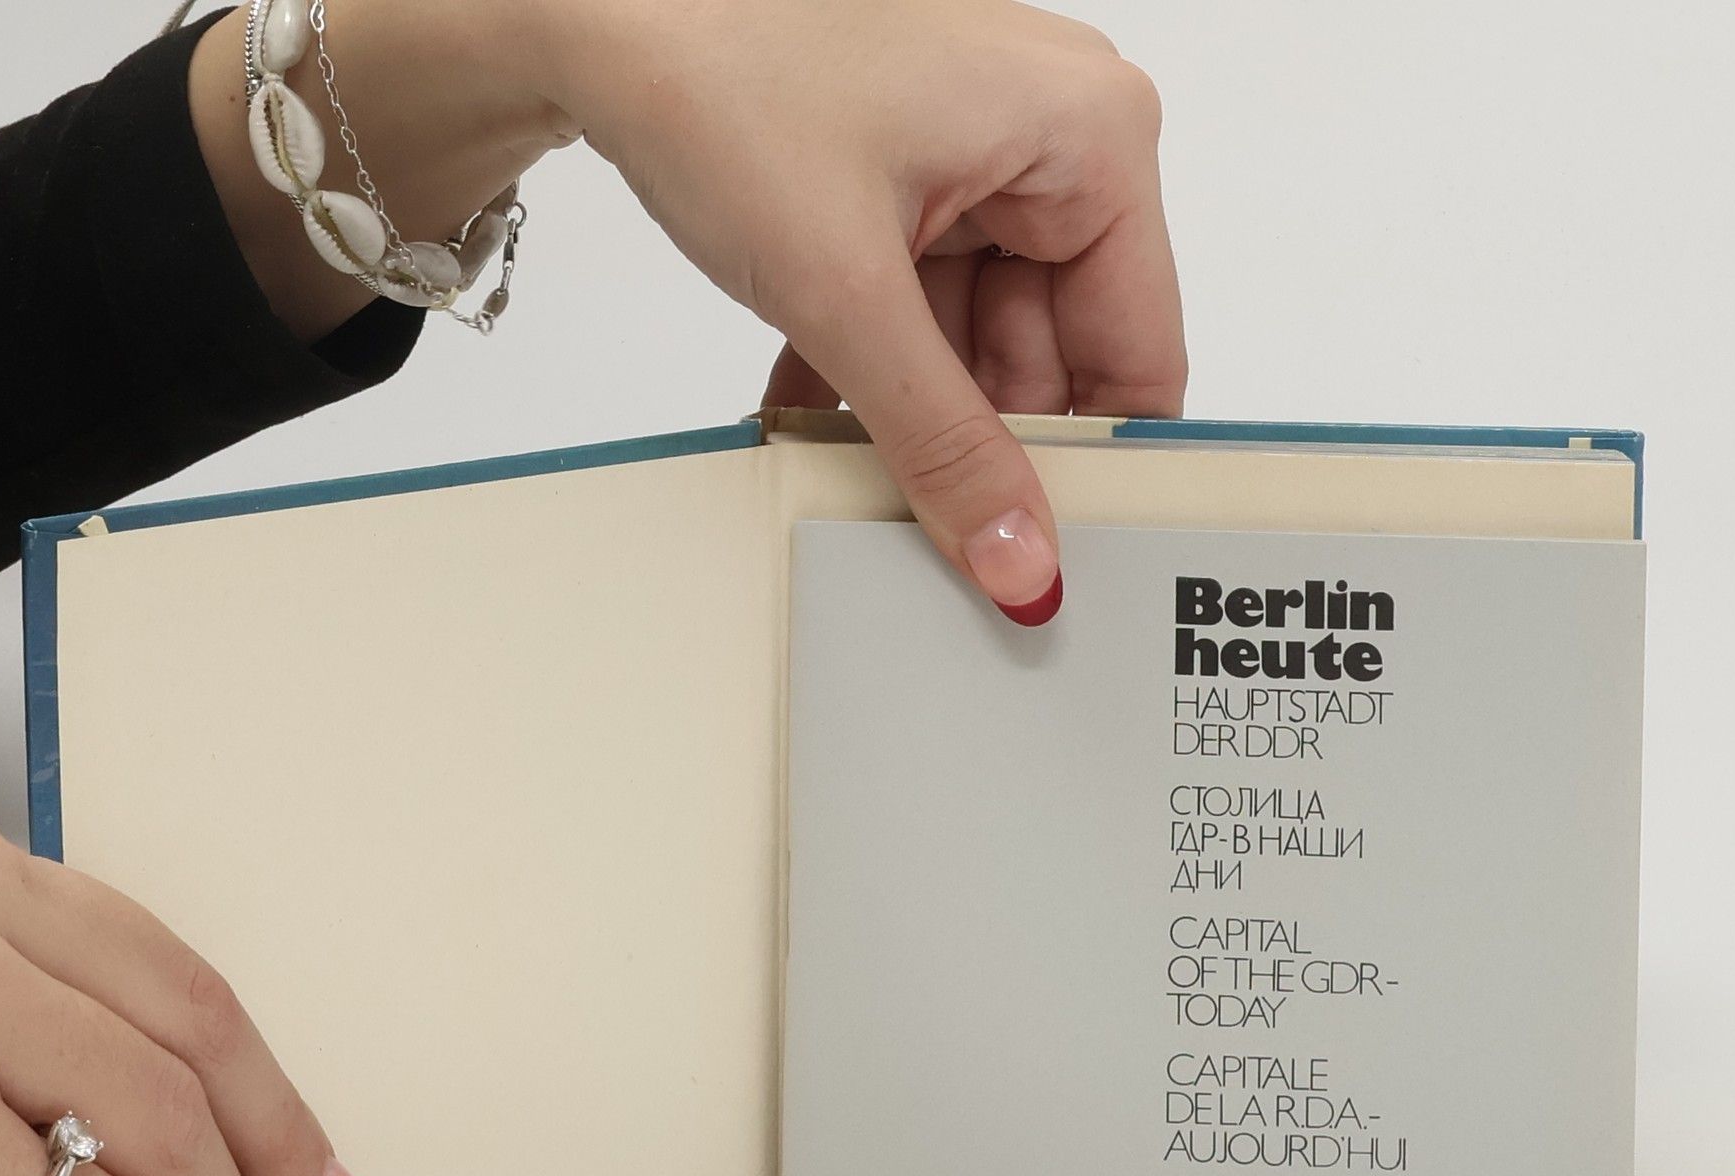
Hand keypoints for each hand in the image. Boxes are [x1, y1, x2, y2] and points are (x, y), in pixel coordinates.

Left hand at [528, 0, 1186, 619]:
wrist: (595, 9)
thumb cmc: (720, 73)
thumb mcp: (848, 294)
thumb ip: (944, 445)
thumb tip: (1019, 561)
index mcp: (1094, 136)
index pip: (1139, 351)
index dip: (1089, 467)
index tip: (1041, 555)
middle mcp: (1054, 138)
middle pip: (1055, 356)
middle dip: (979, 441)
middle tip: (930, 526)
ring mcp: (980, 159)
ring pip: (976, 346)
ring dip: (908, 413)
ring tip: (849, 454)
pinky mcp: (913, 180)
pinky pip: (922, 312)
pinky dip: (871, 369)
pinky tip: (815, 409)